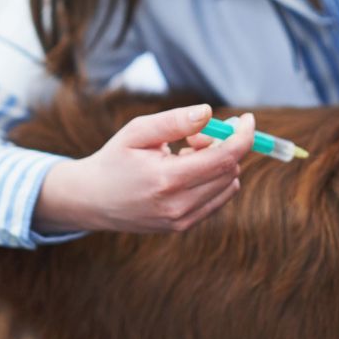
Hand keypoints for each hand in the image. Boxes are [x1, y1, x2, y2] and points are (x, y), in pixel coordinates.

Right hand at [34, 105, 254, 233]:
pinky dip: (214, 179)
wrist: (92, 200)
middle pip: (230, 169)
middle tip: (196, 135)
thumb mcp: (137, 132)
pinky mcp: (184, 226)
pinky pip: (218, 198)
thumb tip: (208, 112)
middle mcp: (178, 205)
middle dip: (225, 144)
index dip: (242, 136)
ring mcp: (182, 220)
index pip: (224, 158)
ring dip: (218, 162)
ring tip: (185, 154)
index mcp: (166, 180)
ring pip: (228, 184)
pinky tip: (186, 171)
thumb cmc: (115, 159)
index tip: (246, 119)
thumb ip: (174, 121)